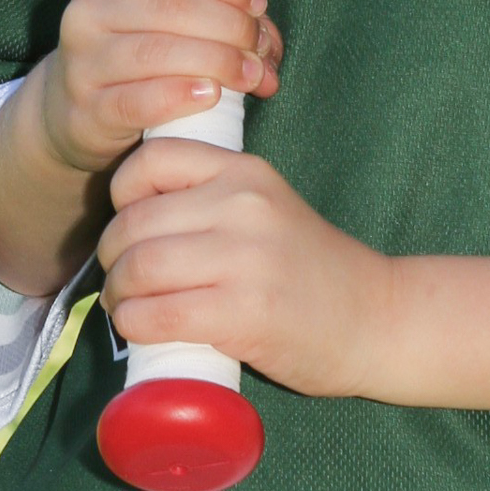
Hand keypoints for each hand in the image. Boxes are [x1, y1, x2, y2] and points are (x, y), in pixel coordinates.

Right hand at [36, 0, 282, 178]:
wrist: (71, 112)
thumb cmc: (136, 60)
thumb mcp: (167, 26)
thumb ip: (222, 23)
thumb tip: (268, 45)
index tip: (258, 6)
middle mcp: (91, 10)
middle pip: (172, 6)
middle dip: (229, 27)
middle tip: (259, 52)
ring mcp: (83, 61)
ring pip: (157, 52)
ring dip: (216, 62)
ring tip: (250, 77)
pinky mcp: (86, 110)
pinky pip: (137, 101)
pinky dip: (180, 96)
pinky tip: (211, 96)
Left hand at [99, 141, 391, 396]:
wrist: (377, 318)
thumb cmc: (312, 271)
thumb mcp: (267, 210)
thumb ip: (214, 202)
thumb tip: (133, 221)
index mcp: (246, 172)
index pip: (151, 159)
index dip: (122, 195)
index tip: (131, 228)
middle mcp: (244, 206)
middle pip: (135, 222)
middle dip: (111, 258)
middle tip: (121, 284)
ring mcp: (246, 259)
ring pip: (140, 267)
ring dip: (119, 296)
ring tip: (128, 310)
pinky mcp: (246, 312)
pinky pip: (159, 313)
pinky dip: (135, 325)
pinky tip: (141, 330)